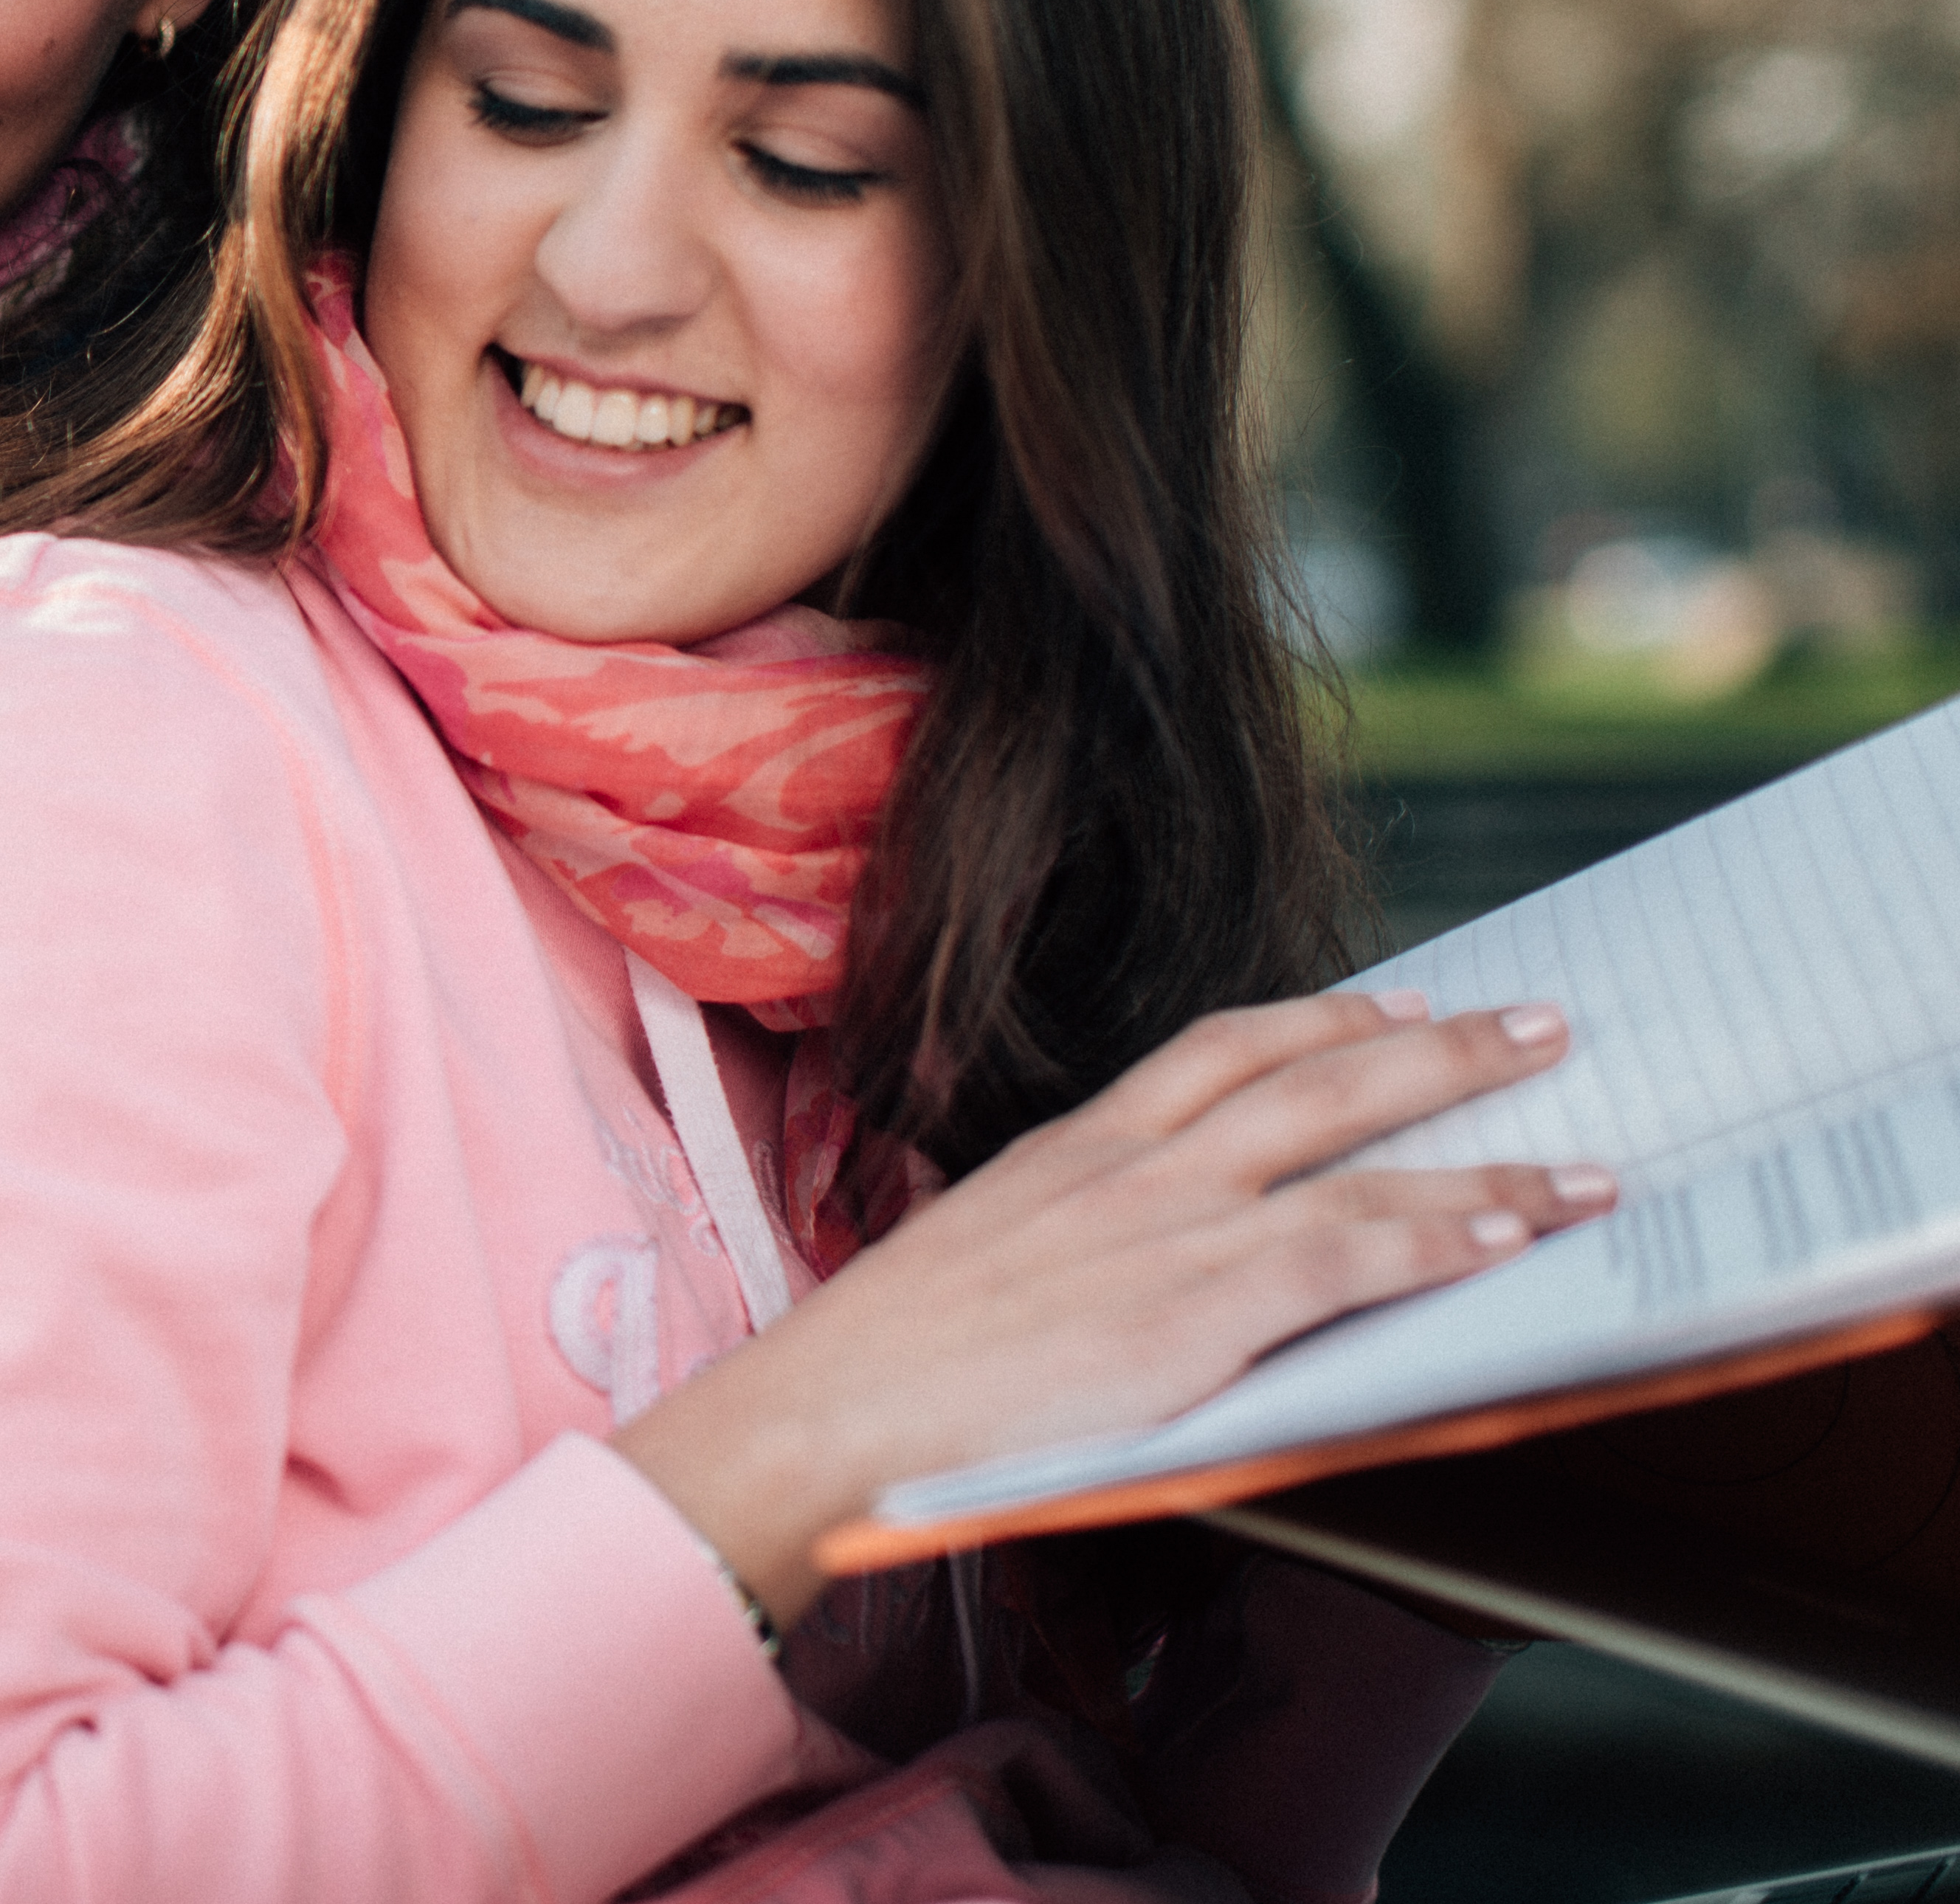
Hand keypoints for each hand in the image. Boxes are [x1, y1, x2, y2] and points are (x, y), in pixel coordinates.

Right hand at [614, 987, 1615, 1624]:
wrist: (829, 1415)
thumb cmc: (885, 1367)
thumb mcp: (978, 1264)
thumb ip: (1065, 1249)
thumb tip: (1124, 1279)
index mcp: (1071, 1149)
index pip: (1217, 1049)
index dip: (1322, 1018)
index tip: (1398, 1001)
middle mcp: (1130, 1166)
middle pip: (1312, 1072)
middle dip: (1440, 1044)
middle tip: (1539, 1025)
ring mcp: (1166, 1231)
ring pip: (1358, 1159)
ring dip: (1484, 1149)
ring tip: (1586, 1156)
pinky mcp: (1194, 1309)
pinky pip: (1351, 1255)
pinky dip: (1445, 1238)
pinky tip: (1518, 1234)